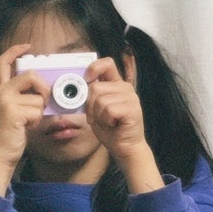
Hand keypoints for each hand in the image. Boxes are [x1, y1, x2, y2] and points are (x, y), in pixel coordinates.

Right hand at [0, 44, 49, 195]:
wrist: (0, 153)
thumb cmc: (11, 133)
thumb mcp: (16, 110)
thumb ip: (26, 96)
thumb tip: (48, 88)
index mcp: (0, 89)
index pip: (3, 62)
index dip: (15, 50)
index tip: (27, 47)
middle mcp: (0, 91)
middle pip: (30, 75)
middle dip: (42, 89)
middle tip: (41, 103)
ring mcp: (5, 100)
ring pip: (38, 97)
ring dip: (39, 112)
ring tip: (27, 122)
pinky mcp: (12, 111)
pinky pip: (37, 110)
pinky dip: (37, 120)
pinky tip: (26, 127)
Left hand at [85, 58, 163, 192]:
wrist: (124, 147)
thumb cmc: (109, 128)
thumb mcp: (94, 109)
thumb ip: (89, 95)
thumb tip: (79, 85)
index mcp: (116, 84)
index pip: (106, 63)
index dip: (93, 68)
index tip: (86, 80)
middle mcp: (125, 88)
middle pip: (95, 87)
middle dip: (90, 105)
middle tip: (100, 116)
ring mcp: (131, 98)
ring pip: (100, 100)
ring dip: (98, 115)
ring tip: (108, 121)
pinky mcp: (133, 109)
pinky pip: (108, 110)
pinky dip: (106, 120)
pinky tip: (114, 125)